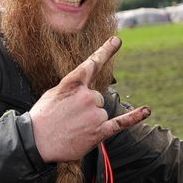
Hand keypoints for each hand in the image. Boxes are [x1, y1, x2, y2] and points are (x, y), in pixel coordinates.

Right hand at [29, 36, 150, 162]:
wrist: (36, 141)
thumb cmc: (42, 117)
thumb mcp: (53, 94)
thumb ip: (72, 89)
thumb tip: (84, 92)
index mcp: (73, 83)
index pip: (92, 64)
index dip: (105, 51)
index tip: (117, 40)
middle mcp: (87, 96)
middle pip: (97, 97)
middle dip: (85, 107)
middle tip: (68, 117)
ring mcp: (94, 114)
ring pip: (101, 112)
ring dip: (90, 120)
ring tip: (72, 127)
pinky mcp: (99, 131)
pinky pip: (120, 123)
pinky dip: (134, 117)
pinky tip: (146, 110)